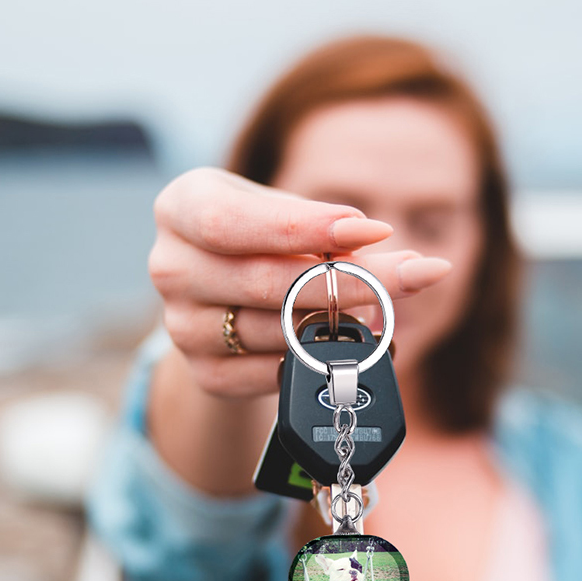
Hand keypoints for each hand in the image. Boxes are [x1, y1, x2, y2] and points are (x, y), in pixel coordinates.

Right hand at [149, 167, 452, 398]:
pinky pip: (269, 373)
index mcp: (181, 207)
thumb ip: (329, 231)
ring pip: (274, 331)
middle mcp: (170, 267)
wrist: (224, 295)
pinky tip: (340, 344)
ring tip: (384, 309)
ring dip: (340, 324)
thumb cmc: (262, 238)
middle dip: (347, 281)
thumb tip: (403, 259)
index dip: (305, 228)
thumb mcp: (286, 215)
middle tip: (412, 275)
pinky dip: (312, 360)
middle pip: (263, 281)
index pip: (232, 222)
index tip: (375, 230)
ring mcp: (182, 326)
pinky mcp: (204, 373)